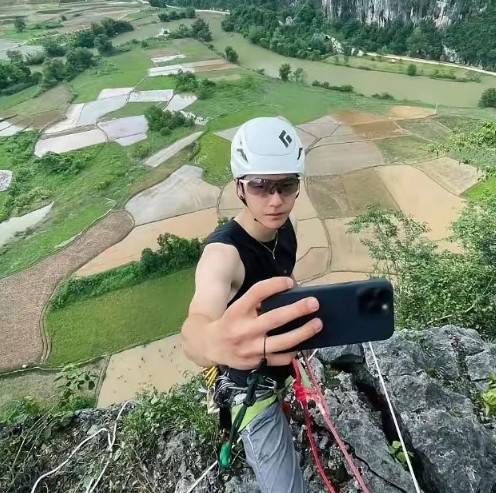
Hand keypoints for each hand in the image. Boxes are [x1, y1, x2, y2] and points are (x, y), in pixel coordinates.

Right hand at [205, 277, 321, 369]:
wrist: (210, 346)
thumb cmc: (230, 322)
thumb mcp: (238, 307)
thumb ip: (257, 301)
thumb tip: (290, 291)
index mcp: (237, 311)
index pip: (257, 293)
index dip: (274, 285)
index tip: (290, 282)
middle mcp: (244, 329)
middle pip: (275, 318)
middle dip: (297, 310)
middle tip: (314, 303)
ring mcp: (252, 348)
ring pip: (283, 342)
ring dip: (303, 332)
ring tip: (318, 323)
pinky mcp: (257, 362)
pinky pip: (281, 358)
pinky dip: (294, 350)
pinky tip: (303, 343)